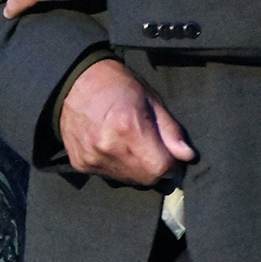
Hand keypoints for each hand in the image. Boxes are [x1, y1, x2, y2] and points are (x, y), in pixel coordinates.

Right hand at [60, 58, 194, 183]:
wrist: (73, 82)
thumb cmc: (117, 85)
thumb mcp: (150, 99)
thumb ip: (169, 130)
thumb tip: (187, 155)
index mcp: (129, 128)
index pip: (162, 168)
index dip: (171, 164)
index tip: (171, 155)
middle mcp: (109, 147)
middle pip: (146, 178)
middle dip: (154, 167)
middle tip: (149, 146)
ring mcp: (92, 158)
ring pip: (127, 179)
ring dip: (135, 168)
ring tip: (128, 144)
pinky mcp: (80, 164)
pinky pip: (107, 175)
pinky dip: (115, 166)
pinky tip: (111, 146)